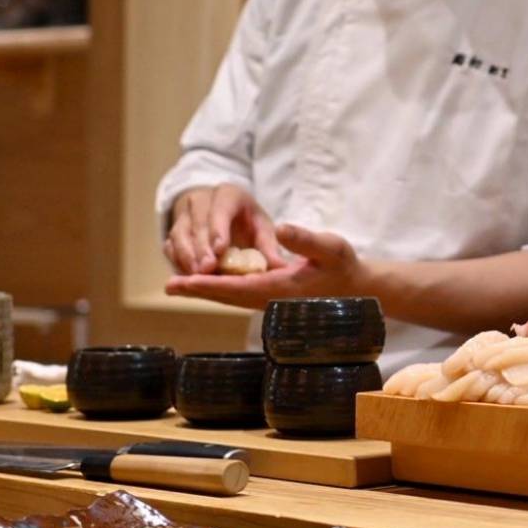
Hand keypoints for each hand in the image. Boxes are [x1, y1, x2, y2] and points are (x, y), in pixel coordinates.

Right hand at [163, 184, 284, 275]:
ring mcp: (184, 215)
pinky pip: (170, 246)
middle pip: (198, 223)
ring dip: (186, 256)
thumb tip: (280, 267)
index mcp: (228, 195)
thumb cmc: (247, 221)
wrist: (223, 212)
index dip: (219, 228)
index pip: (221, 208)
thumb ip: (269, 245)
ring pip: (179, 234)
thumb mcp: (261, 227)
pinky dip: (177, 261)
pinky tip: (186, 276)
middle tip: (207, 269)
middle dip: (202, 248)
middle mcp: (201, 200)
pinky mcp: (174, 231)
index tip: (221, 249)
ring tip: (196, 276)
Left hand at [165, 224, 364, 308]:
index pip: (236, 287)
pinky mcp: (272, 295)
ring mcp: (270, 299)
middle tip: (170, 286)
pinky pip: (239, 293)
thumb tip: (283, 228)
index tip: (183, 282)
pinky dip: (219, 288)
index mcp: (280, 288)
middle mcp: (270, 298)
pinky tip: (207, 281)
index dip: (207, 284)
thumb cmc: (344, 267)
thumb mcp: (331, 248)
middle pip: (226, 296)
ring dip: (205, 290)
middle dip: (198, 289)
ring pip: (231, 296)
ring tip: (179, 284)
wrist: (357, 288)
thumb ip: (307, 240)